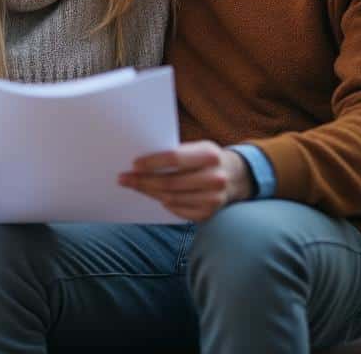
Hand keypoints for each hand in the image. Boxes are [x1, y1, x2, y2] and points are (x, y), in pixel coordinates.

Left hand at [118, 141, 251, 221]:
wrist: (236, 176)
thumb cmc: (206, 158)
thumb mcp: (197, 147)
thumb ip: (176, 153)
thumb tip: (140, 163)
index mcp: (210, 155)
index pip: (175, 158)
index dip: (152, 162)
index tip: (134, 164)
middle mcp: (215, 178)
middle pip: (170, 182)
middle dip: (143, 181)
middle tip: (124, 179)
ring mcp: (214, 198)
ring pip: (171, 198)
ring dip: (149, 193)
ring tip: (134, 187)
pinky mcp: (209, 213)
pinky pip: (178, 210)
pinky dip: (165, 203)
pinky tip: (156, 196)